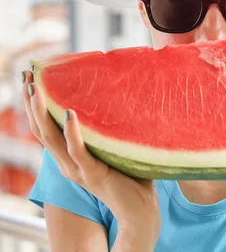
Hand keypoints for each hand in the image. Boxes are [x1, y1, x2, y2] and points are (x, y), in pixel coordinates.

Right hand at [21, 71, 160, 237]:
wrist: (140, 210)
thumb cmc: (131, 177)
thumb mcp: (114, 149)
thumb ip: (109, 130)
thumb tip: (119, 96)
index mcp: (70, 157)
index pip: (45, 128)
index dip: (34, 105)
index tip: (31, 77)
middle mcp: (67, 163)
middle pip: (41, 130)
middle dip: (31, 102)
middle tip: (27, 75)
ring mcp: (77, 169)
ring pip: (52, 139)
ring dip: (43, 112)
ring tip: (37, 89)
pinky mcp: (93, 174)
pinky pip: (78, 151)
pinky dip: (73, 132)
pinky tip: (71, 114)